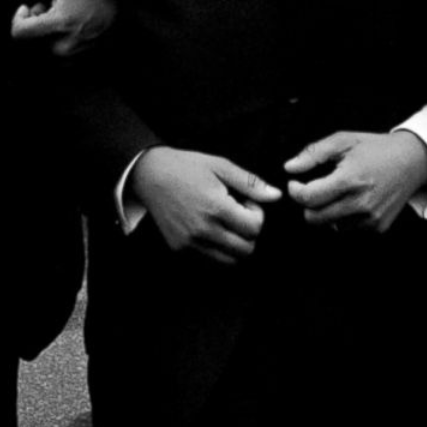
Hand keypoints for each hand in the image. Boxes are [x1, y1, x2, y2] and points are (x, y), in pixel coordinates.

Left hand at [7, 0, 116, 56]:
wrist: (120, 19)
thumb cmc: (92, 0)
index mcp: (57, 25)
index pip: (19, 31)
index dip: (18, 17)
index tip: (27, 7)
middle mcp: (60, 46)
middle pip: (28, 36)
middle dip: (35, 21)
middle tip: (51, 10)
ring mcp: (65, 58)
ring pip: (38, 44)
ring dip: (43, 30)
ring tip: (61, 20)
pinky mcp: (69, 64)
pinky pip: (49, 52)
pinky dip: (52, 40)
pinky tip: (66, 30)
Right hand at [130, 147, 281, 264]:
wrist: (150, 175)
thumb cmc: (188, 167)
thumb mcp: (221, 166)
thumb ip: (250, 183)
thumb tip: (276, 196)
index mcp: (216, 208)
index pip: (254, 228)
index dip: (257, 215)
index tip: (247, 202)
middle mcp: (203, 230)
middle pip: (246, 249)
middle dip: (249, 232)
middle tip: (238, 213)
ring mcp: (190, 243)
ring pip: (229, 260)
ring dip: (235, 243)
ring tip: (225, 221)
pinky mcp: (180, 248)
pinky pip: (210, 257)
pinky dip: (217, 247)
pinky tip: (210, 226)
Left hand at [284, 130, 426, 231]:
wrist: (412, 161)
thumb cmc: (375, 148)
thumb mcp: (343, 141)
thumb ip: (313, 153)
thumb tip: (289, 167)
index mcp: (350, 179)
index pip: (309, 198)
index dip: (295, 191)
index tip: (295, 184)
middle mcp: (361, 203)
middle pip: (314, 218)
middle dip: (308, 205)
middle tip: (314, 189)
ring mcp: (371, 218)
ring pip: (330, 225)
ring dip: (327, 211)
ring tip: (340, 192)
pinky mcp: (378, 227)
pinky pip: (349, 228)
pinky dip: (345, 216)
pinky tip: (355, 200)